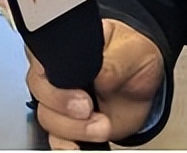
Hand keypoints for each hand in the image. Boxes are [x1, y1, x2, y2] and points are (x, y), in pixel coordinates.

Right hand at [27, 19, 164, 148]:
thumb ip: (112, 63)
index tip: (79, 95)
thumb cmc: (133, 55)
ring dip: (74, 129)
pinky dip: (67, 145)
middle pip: (40, 91)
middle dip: (64, 107)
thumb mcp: (129, 52)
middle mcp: (56, 71)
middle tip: (88, 108)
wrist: (146, 83)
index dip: (54, 78)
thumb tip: (99, 76)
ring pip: (47, 118)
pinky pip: (56, 139)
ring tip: (101, 125)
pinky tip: (80, 146)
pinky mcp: (69, 124)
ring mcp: (60, 99)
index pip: (41, 58)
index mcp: (65, 45)